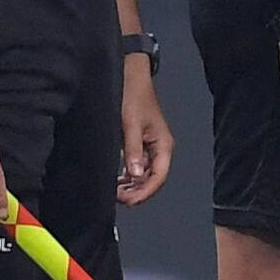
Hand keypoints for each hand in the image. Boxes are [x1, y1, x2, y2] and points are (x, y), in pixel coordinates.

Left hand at [116, 53, 173, 205]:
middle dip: (137, 191)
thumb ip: (133, 150)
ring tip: (115, 191)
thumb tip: (134, 175)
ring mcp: (151, 147)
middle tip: (117, 198)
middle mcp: (160, 148)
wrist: (131, 78)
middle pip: (153, 179)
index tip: (127, 201)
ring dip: (132, 185)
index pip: (158, 177)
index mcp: (163, 145)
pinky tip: (117, 179)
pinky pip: (137, 166)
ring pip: (144, 174)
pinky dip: (128, 175)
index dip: (144, 192)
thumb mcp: (130, 124)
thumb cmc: (133, 97)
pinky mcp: (140, 143)